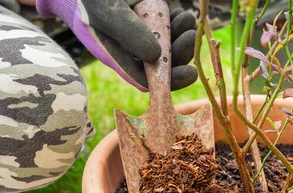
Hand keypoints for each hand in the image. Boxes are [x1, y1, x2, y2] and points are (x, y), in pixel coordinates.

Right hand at [36, 0, 197, 90]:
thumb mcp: (103, 13)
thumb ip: (127, 32)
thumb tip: (155, 55)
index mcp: (117, 57)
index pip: (147, 80)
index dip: (169, 80)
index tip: (188, 72)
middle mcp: (130, 50)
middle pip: (161, 64)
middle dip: (179, 53)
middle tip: (189, 34)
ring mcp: (138, 34)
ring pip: (167, 46)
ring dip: (181, 36)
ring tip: (186, 18)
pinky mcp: (145, 18)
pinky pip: (165, 28)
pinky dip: (176, 23)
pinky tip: (179, 13)